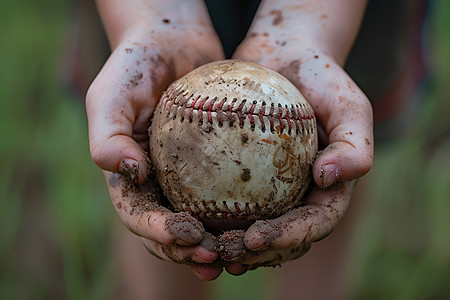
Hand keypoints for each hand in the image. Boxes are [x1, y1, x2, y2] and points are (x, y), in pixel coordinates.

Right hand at [86, 0, 225, 279]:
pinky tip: (266, 216)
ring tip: (239, 253)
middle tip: (216, 256)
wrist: (171, 41)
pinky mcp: (214, 165)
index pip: (138, 215)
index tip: (188, 233)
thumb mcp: (110, 93)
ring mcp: (185, 177)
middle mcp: (156, 183)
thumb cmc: (135, 66)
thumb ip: (107, 134)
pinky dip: (242, 208)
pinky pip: (229, 189)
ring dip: (217, 242)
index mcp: (129, 177)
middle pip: (169, 229)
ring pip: (202, 219)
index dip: (158, 233)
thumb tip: (128, 172)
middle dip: (188, 251)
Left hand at [218, 1, 372, 273]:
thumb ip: (354, 145)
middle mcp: (299, 196)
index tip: (254, 237)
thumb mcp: (349, 105)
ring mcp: (271, 188)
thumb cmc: (322, 79)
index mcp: (327, 192)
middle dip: (254, 253)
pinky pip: (223, 195)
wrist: (286, 56)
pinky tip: (182, 213)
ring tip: (201, 245)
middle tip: (224, 251)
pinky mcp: (242, 175)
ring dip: (228, 243)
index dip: (287, 239)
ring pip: (249, 226)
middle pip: (279, 237)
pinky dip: (207, 210)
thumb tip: (327, 179)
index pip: (312, 225)